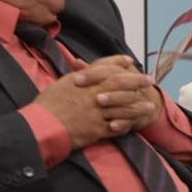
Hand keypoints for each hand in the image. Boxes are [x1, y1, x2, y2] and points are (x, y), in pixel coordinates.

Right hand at [33, 55, 159, 148]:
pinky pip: (117, 125)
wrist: (41, 127)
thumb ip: (78, 77)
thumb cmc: (46, 106)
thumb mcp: (61, 85)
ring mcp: (96, 112)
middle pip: (120, 83)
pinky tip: (135, 123)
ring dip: (139, 105)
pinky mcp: (97, 129)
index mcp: (83, 81)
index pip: (106, 67)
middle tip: (149, 80)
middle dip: (137, 81)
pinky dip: (127, 123)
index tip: (130, 61)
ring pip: (124, 106)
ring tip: (150, 105)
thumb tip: (85, 69)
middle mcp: (92, 94)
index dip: (119, 62)